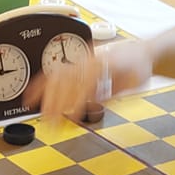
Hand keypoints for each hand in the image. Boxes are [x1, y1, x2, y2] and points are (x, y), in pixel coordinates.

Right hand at [32, 38, 151, 124]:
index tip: (69, 116)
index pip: (85, 83)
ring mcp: (83, 60)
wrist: (141, 51)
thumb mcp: (133, 82)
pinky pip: (57, 71)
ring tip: (33, 108)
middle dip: (54, 101)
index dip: (75, 100)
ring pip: (57, 74)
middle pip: (65, 79)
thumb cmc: (139, 67)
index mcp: (105, 63)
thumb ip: (114, 92)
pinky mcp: (78, 63)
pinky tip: (34, 93)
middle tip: (49, 122)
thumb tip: (96, 102)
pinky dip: (43, 83)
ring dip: (43, 92)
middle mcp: (90, 59)